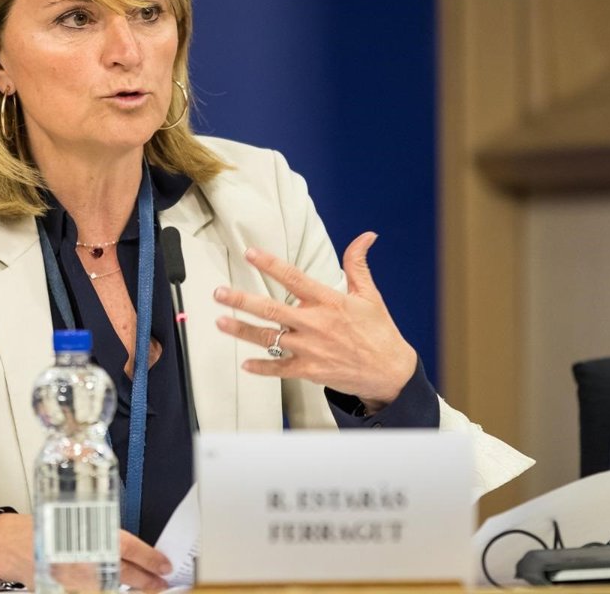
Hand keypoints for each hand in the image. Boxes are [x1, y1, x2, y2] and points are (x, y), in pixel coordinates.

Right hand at [0, 513, 171, 589]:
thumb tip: (122, 546)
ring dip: (130, 588)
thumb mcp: (71, 519)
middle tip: (162, 583)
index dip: (150, 558)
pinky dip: (106, 590)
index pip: (127, 548)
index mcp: (86, 537)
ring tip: (146, 587)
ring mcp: (75, 580)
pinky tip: (115, 590)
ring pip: (110, 586)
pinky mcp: (65, 590)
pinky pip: (93, 591)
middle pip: (123, 573)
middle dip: (146, 580)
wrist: (9, 546)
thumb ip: (96, 532)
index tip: (165, 564)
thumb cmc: (38, 528)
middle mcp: (83, 561)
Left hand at [213, 232, 417, 412]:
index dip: (270, 264)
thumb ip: (358, 264)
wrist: (390, 372)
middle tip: (219, 293)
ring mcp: (310, 348)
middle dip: (241, 300)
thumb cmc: (379, 331)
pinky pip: (279, 369)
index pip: (293, 278)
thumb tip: (366, 236)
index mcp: (328, 301)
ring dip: (242, 330)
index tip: (249, 253)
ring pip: (269, 338)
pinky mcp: (310, 370)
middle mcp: (315, 324)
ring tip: (220, 322)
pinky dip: (262, 368)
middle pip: (271, 309)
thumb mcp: (370, 294)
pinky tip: (245, 363)